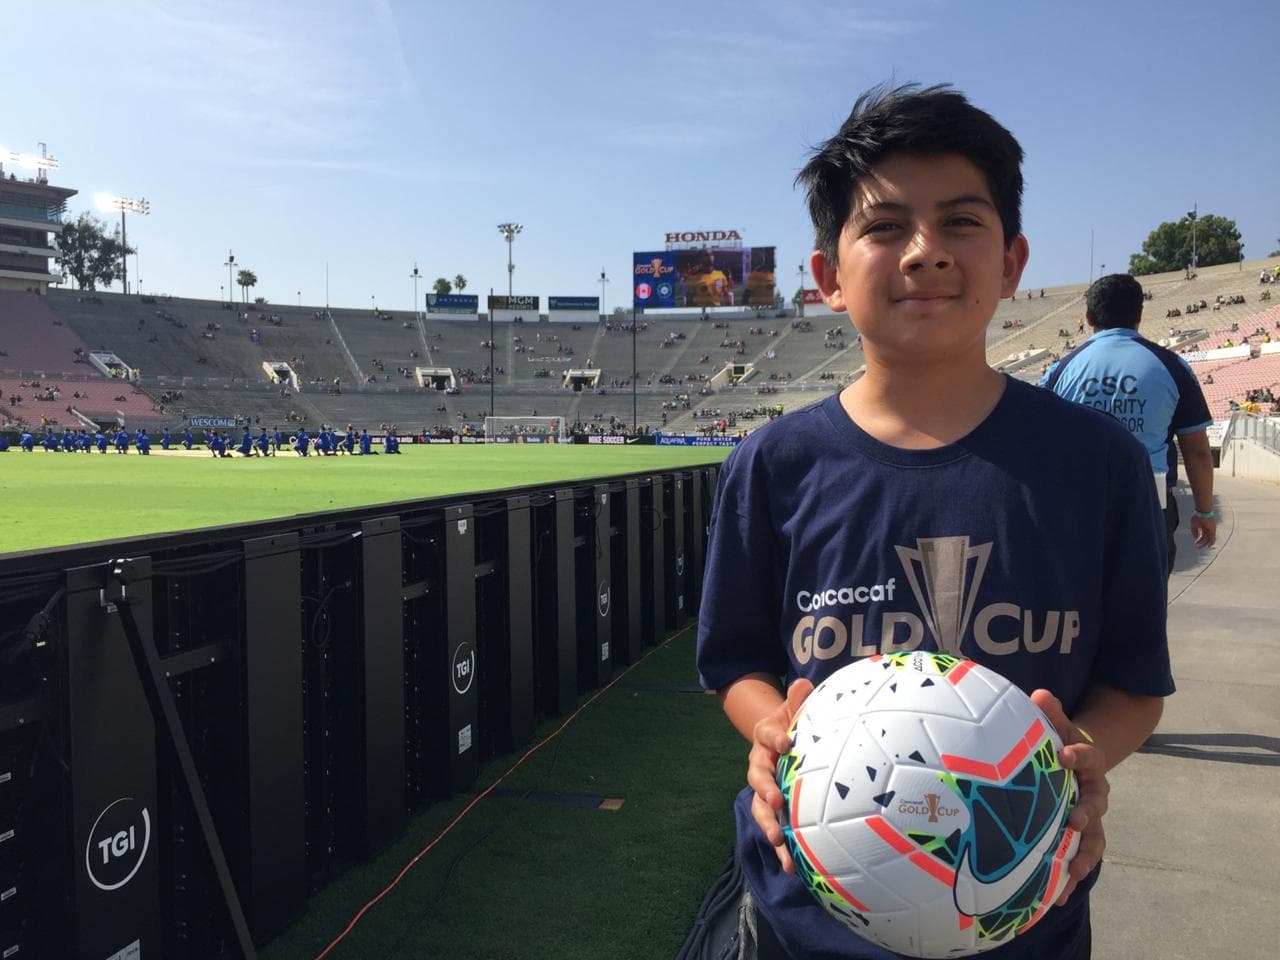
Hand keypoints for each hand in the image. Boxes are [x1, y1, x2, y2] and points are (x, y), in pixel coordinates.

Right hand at [747, 678, 813, 872]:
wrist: (780, 742)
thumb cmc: (794, 727)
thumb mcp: (794, 711)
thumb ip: (799, 701)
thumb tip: (804, 683)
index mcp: (766, 737)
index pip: (766, 733)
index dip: (774, 736)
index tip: (786, 741)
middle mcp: (760, 764)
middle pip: (757, 776)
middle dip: (766, 788)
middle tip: (775, 798)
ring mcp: (764, 789)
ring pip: (760, 807)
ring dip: (767, 824)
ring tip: (777, 839)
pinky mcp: (772, 810)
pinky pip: (773, 828)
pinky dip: (781, 847)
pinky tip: (791, 865)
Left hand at [1030, 690, 1108, 905]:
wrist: (1078, 762)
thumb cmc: (1061, 742)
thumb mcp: (1058, 725)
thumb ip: (1052, 714)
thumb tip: (1040, 693)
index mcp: (1089, 762)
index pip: (1088, 755)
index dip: (1080, 754)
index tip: (1065, 754)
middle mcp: (1095, 792)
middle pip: (1097, 804)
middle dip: (1087, 813)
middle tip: (1075, 821)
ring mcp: (1090, 818)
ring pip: (1094, 840)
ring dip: (1084, 856)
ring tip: (1071, 873)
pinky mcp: (1080, 838)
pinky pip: (1079, 858)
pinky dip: (1070, 877)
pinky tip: (1056, 896)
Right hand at [1189, 513, 1216, 547]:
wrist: (1202, 511)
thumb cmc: (1197, 516)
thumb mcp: (1193, 525)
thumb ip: (1194, 532)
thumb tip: (1195, 538)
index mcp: (1204, 526)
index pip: (1202, 535)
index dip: (1199, 539)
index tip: (1195, 543)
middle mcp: (1208, 529)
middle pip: (1205, 538)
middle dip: (1201, 543)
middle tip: (1197, 547)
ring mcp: (1211, 529)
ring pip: (1209, 539)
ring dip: (1204, 544)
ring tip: (1199, 547)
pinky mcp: (1213, 530)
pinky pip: (1213, 538)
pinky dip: (1211, 543)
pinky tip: (1208, 546)